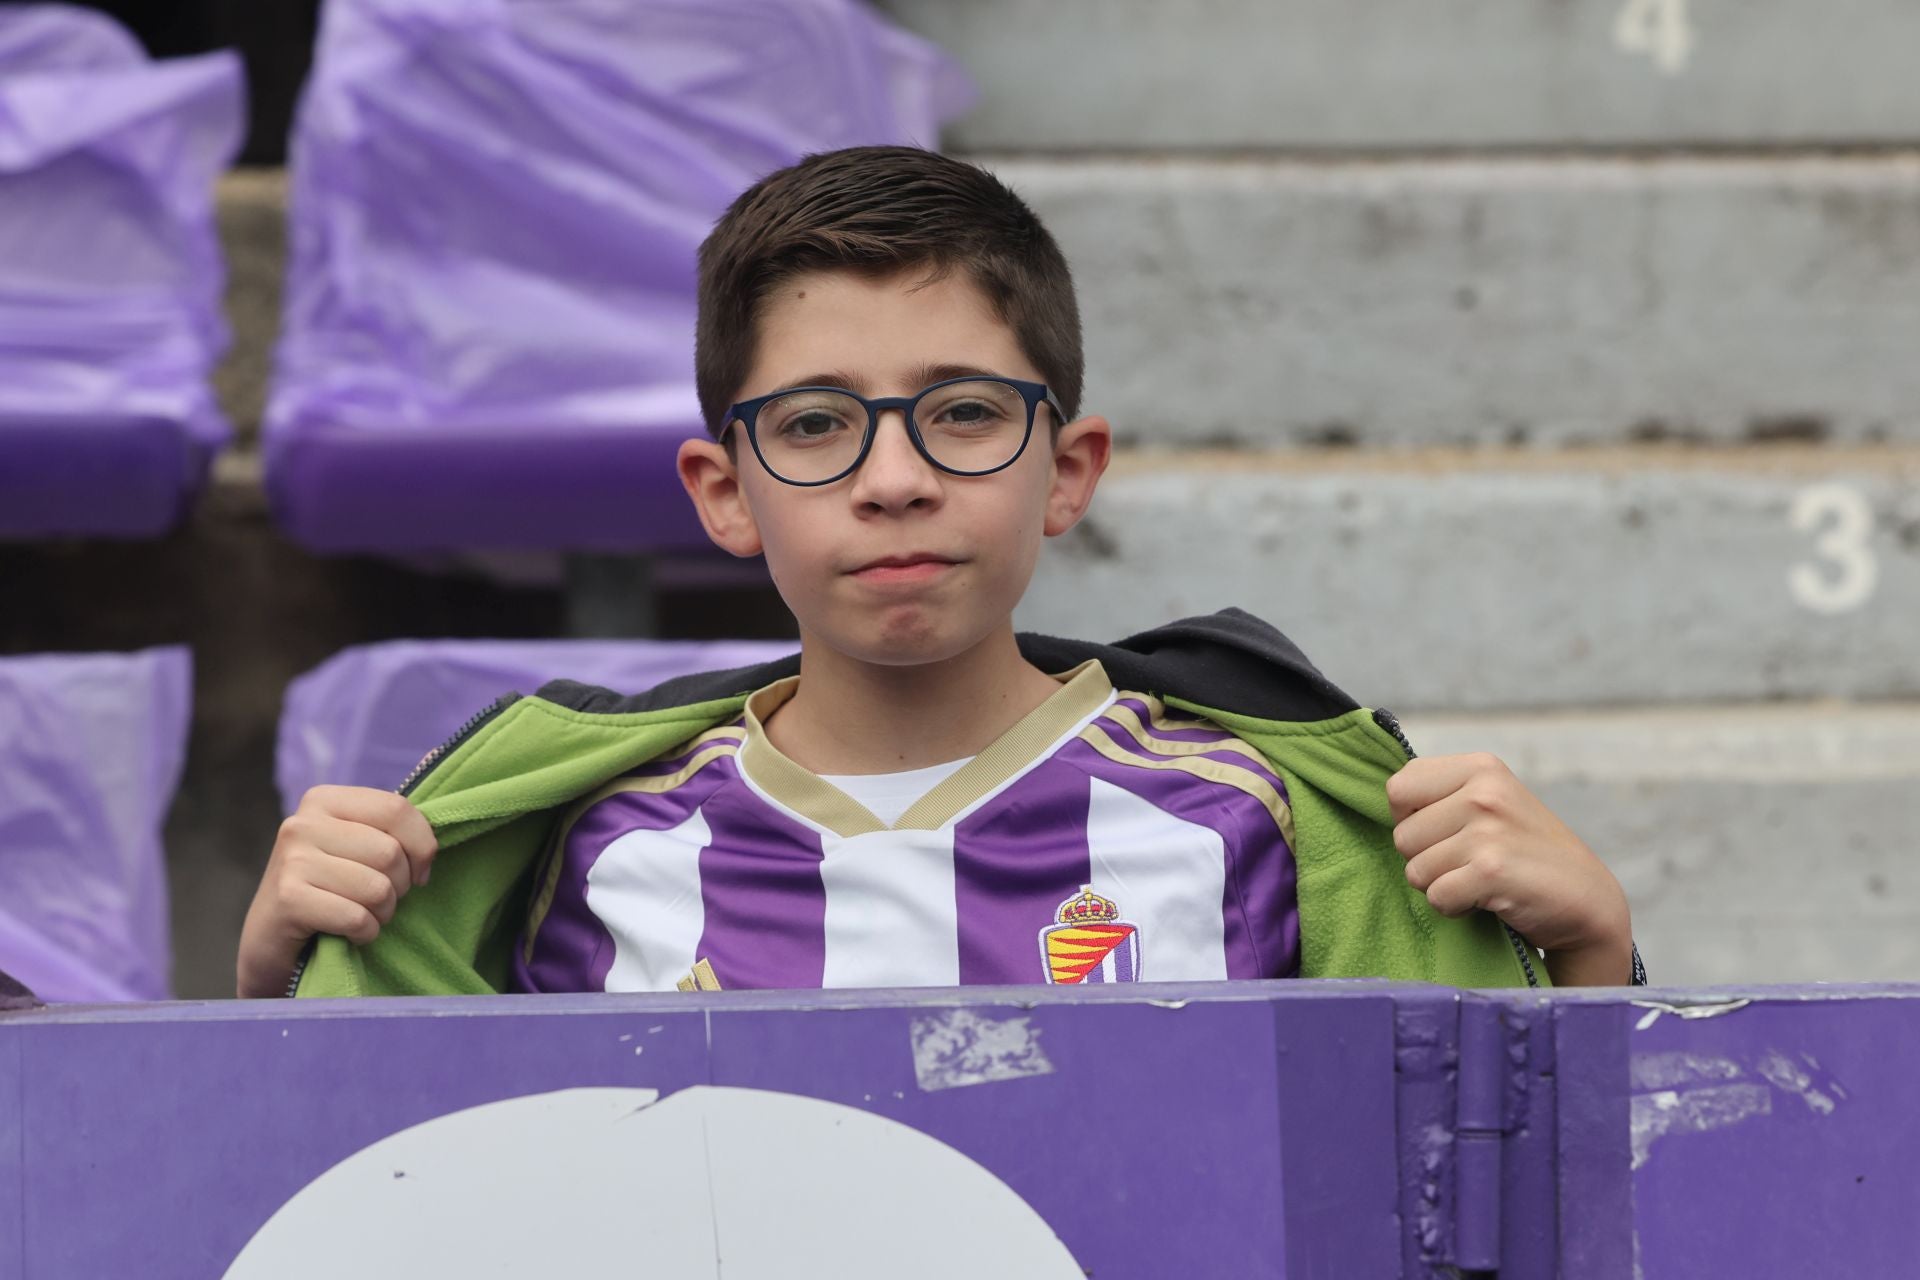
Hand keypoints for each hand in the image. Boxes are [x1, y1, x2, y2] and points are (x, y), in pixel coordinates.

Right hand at [236, 786, 437, 997]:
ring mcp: (291, 859)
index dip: (422, 847)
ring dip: (383, 913)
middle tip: (381, 900)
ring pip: (377, 888)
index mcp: (324, 799)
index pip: (398, 810)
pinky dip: (365, 933)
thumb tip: (436, 753)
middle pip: (391, 853)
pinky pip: (357, 918)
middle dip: (400, 887)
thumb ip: (393, 812)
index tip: (419, 872)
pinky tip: (348, 934)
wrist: (271, 943)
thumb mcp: (359, 843)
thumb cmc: (329, 889)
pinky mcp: (288, 898)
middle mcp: (302, 822)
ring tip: (363, 915)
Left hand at [1387, 753, 1631, 984]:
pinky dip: (1454, 908)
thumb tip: (1385, 797)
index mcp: (1481, 767)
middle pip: (1402, 835)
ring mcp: (1489, 830)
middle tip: (1469, 864)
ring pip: (1414, 870)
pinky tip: (1486, 899)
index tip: (1446, 832)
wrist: (1586, 899)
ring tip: (1479, 881)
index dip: (1411, 819)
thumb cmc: (1525, 852)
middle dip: (1426, 859)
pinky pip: (1435, 896)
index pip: (1398, 788)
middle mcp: (1484, 792)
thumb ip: (1442, 795)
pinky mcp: (1491, 871)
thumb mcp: (1491, 804)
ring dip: (1440, 886)